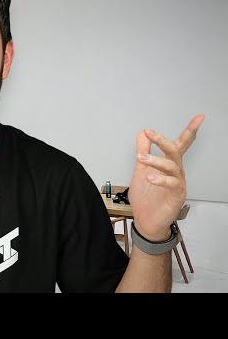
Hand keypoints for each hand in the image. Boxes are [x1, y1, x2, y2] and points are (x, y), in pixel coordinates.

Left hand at [129, 114, 204, 240]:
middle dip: (163, 140)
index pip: (180, 144)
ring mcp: (177, 183)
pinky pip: (172, 184)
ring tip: (141, 158)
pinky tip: (150, 177)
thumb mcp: (139, 169)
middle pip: (175, 151)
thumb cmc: (146, 197)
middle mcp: (175, 172)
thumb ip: (142, 150)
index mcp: (168, 164)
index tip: (199, 118)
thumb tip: (143, 133)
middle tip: (150, 133)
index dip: (190, 131)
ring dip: (155, 160)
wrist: (145, 220)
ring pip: (172, 166)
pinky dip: (160, 179)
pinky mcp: (176, 195)